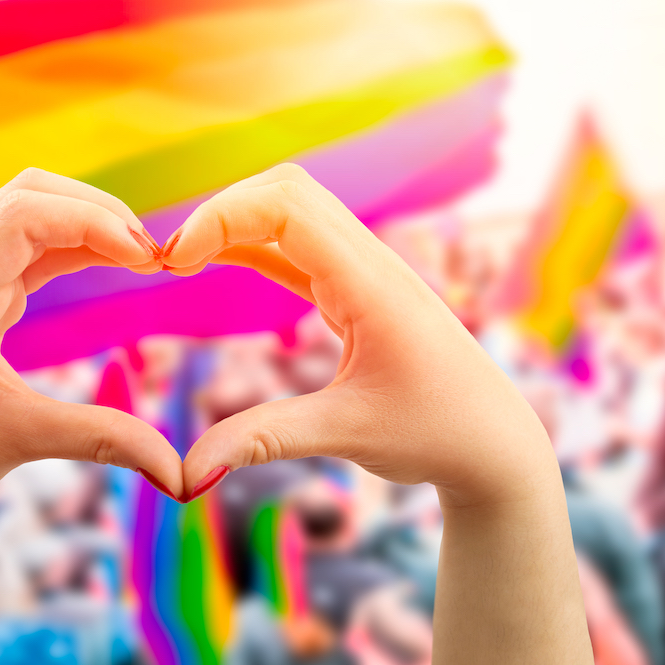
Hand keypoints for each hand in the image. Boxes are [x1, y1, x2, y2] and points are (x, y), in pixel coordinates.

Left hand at [0, 169, 183, 521]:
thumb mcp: (25, 440)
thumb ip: (105, 440)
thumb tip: (180, 472)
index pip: (24, 215)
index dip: (93, 222)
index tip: (147, 257)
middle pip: (27, 195)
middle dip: (95, 211)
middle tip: (151, 253)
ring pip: (27, 213)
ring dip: (85, 224)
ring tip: (141, 257)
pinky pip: (26, 246)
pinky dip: (72, 246)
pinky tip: (111, 263)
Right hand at [162, 164, 555, 506]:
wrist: (494, 443)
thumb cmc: (437, 434)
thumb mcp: (346, 434)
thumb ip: (263, 440)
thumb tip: (186, 474)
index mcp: (371, 283)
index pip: (288, 207)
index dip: (222, 216)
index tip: (175, 262)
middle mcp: (371, 261)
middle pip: (287, 190)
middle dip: (221, 210)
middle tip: (170, 260)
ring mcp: (366, 271)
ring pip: (293, 211)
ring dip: (236, 222)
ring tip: (182, 260)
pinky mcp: (357, 291)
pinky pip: (298, 247)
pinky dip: (253, 245)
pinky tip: (218, 260)